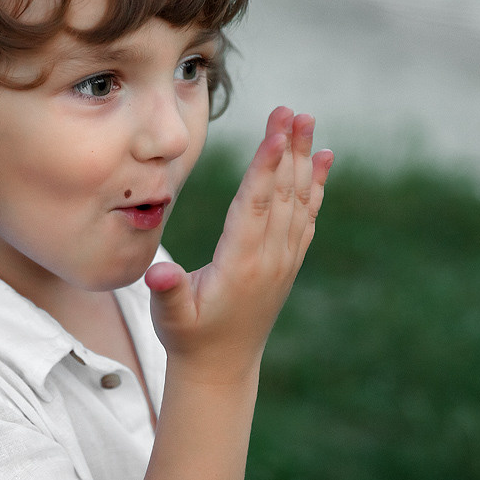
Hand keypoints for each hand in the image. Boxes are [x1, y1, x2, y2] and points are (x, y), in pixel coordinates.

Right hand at [145, 106, 332, 381]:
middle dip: (286, 149)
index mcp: (241, 264)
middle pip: (281, 194)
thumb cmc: (189, 339)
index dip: (265, 166)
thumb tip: (158, 271)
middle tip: (291, 110)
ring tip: (307, 120)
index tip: (275, 132)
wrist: (222, 369)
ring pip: (297, 200)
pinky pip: (306, 216)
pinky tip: (321, 159)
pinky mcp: (288, 262)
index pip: (255, 205)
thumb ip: (168, 290)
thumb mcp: (172, 318)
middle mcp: (269, 258)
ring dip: (302, 159)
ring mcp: (283, 260)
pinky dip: (315, 185)